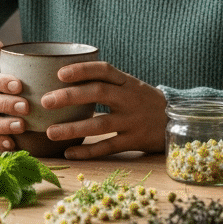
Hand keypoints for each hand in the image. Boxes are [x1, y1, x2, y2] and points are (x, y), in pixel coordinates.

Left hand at [40, 61, 166, 159]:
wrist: (176, 122)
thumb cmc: (144, 102)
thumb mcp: (130, 86)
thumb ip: (106, 83)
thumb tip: (64, 79)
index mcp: (127, 82)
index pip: (104, 70)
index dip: (82, 70)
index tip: (60, 73)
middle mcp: (130, 99)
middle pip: (99, 93)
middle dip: (70, 96)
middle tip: (46, 101)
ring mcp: (132, 121)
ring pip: (100, 124)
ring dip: (73, 128)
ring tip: (50, 132)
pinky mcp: (134, 141)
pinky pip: (108, 147)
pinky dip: (88, 151)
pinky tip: (69, 153)